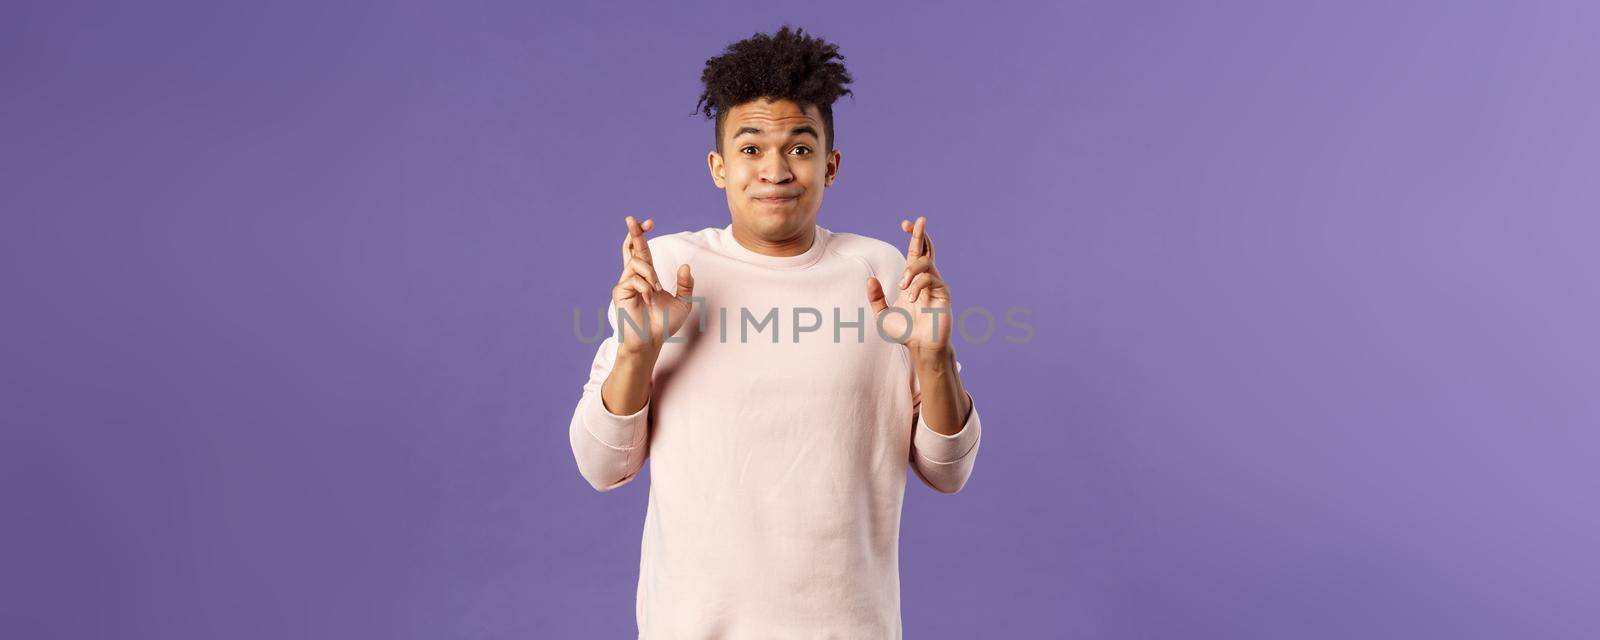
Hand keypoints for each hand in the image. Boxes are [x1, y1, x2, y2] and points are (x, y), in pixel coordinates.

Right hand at [612, 216, 694, 356]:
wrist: (651, 341)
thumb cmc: (664, 325)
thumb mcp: (683, 302)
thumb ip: (685, 284)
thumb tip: (686, 266)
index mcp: (647, 277)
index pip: (642, 251)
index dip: (643, 235)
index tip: (649, 223)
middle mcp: (634, 277)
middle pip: (631, 249)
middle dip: (633, 232)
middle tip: (631, 218)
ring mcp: (625, 284)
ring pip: (637, 264)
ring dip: (650, 275)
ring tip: (655, 291)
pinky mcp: (619, 292)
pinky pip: (634, 280)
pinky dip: (645, 288)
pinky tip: (648, 300)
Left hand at [866, 216, 952, 355]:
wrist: (921, 347)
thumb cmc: (906, 332)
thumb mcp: (882, 315)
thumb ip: (876, 298)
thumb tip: (870, 279)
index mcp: (913, 280)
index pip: (916, 252)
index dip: (913, 236)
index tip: (905, 224)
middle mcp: (926, 278)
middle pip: (927, 249)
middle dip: (921, 234)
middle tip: (919, 221)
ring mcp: (936, 285)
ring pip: (926, 263)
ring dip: (911, 271)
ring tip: (902, 287)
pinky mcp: (943, 293)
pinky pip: (930, 279)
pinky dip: (918, 285)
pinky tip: (911, 299)